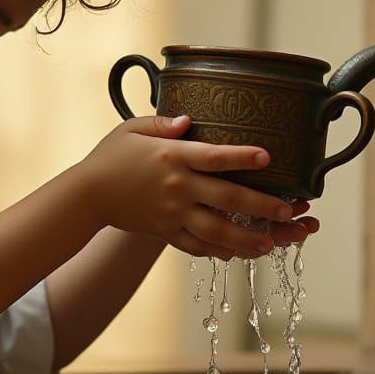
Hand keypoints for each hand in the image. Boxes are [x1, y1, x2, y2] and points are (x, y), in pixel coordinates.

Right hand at [79, 115, 318, 257]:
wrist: (85, 195)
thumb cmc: (109, 157)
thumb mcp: (132, 129)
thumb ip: (163, 124)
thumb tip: (188, 120)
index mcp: (173, 157)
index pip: (215, 157)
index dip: (242, 157)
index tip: (268, 158)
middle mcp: (178, 187)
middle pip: (227, 198)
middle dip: (262, 206)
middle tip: (289, 211)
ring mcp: (172, 213)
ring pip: (217, 230)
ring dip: (247, 238)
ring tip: (272, 243)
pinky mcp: (164, 232)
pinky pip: (196, 245)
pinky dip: (218, 251)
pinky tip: (236, 253)